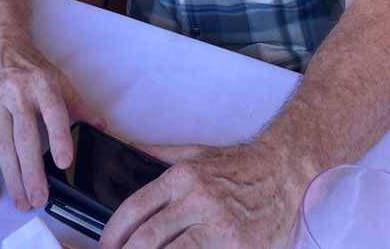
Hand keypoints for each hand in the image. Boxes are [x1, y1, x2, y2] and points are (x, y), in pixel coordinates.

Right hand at [0, 32, 105, 210]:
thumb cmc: (30, 65)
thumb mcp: (58, 78)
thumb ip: (78, 104)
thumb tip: (100, 126)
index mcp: (42, 84)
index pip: (52, 111)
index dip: (59, 136)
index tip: (64, 161)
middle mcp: (17, 94)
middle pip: (25, 136)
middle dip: (32, 170)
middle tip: (39, 197)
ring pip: (3, 145)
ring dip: (12, 177)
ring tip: (22, 201)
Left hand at [99, 140, 304, 247]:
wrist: (285, 171)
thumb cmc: (241, 164)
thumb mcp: (199, 152)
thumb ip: (162, 154)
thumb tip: (129, 150)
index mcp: (183, 177)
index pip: (137, 206)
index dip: (115, 229)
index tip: (104, 243)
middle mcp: (197, 200)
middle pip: (148, 237)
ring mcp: (218, 226)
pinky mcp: (236, 246)